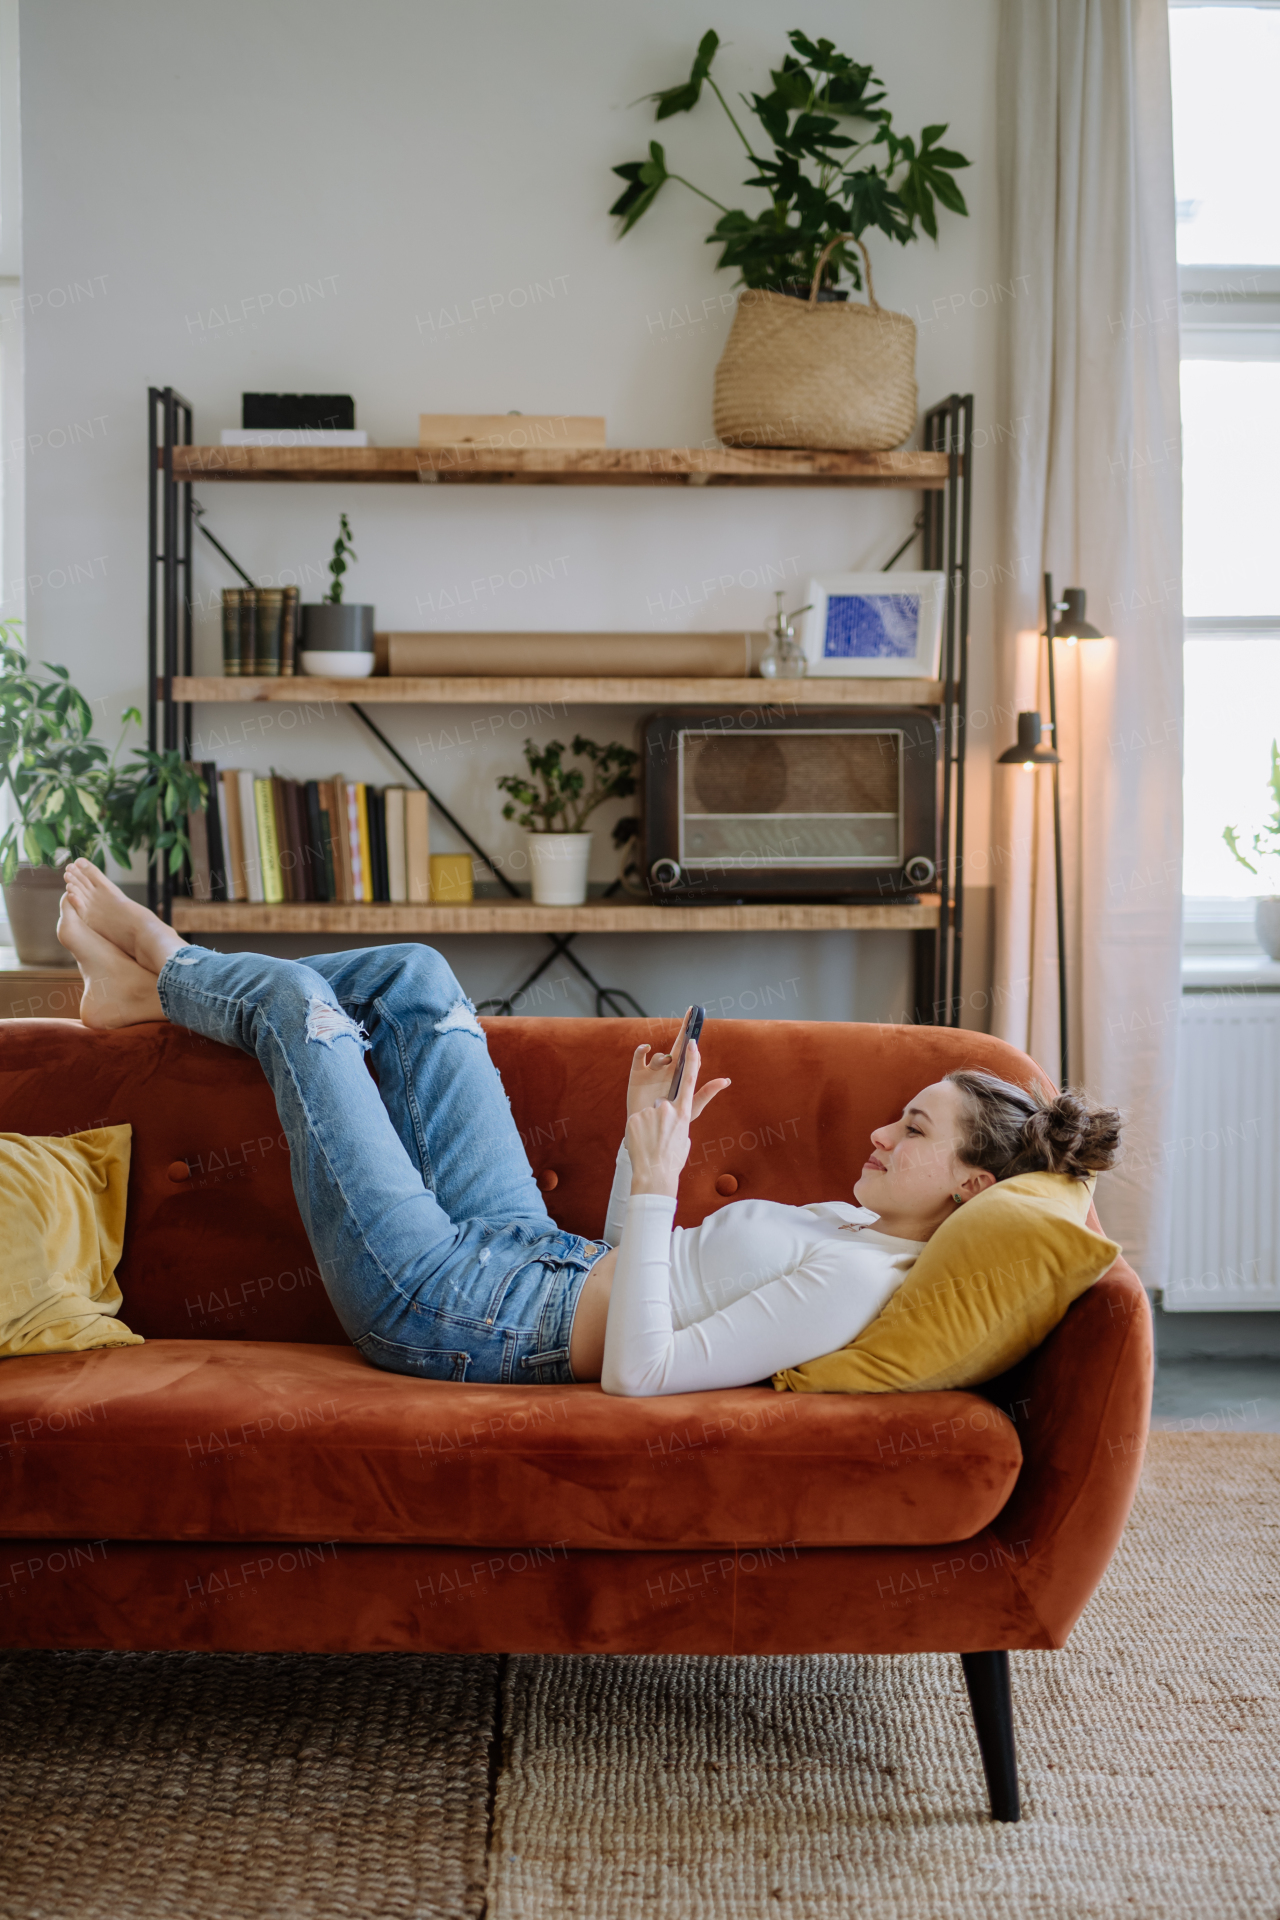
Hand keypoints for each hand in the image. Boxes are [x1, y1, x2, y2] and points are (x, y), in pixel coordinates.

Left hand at [625, 1039, 725, 1197]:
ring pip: (649, 1110)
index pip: (690, 1079)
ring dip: (649, 1124)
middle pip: (664, 1100)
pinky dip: (638, 1129)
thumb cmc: (672, 1159)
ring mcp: (652, 1111)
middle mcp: (670, 1108)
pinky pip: (637, 1117)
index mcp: (684, 1113)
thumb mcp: (685, 1136)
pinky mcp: (635, 1116)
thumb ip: (682, 1119)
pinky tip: (641, 1140)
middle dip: (661, 1112)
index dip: (692, 1059)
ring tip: (650, 1141)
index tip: (692, 1042)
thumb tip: (676, 1112)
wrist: (654, 1174)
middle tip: (659, 1127)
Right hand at [626, 1009, 730, 1119]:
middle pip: (677, 1045)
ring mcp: (653, 1071)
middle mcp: (669, 1070)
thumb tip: (726, 1080)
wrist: (648, 1133)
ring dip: (664, 1056)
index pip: (691, 1056)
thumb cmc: (671, 1121)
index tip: (698, 1035)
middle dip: (685, 1029)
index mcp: (682, 1076)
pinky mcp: (637, 1075)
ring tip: (668, 1062)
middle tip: (691, 1011)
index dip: (695, 1043)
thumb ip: (706, 1094)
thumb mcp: (691, 1109)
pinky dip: (642, 1050)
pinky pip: (639, 1057)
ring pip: (660, 1056)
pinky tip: (647, 1048)